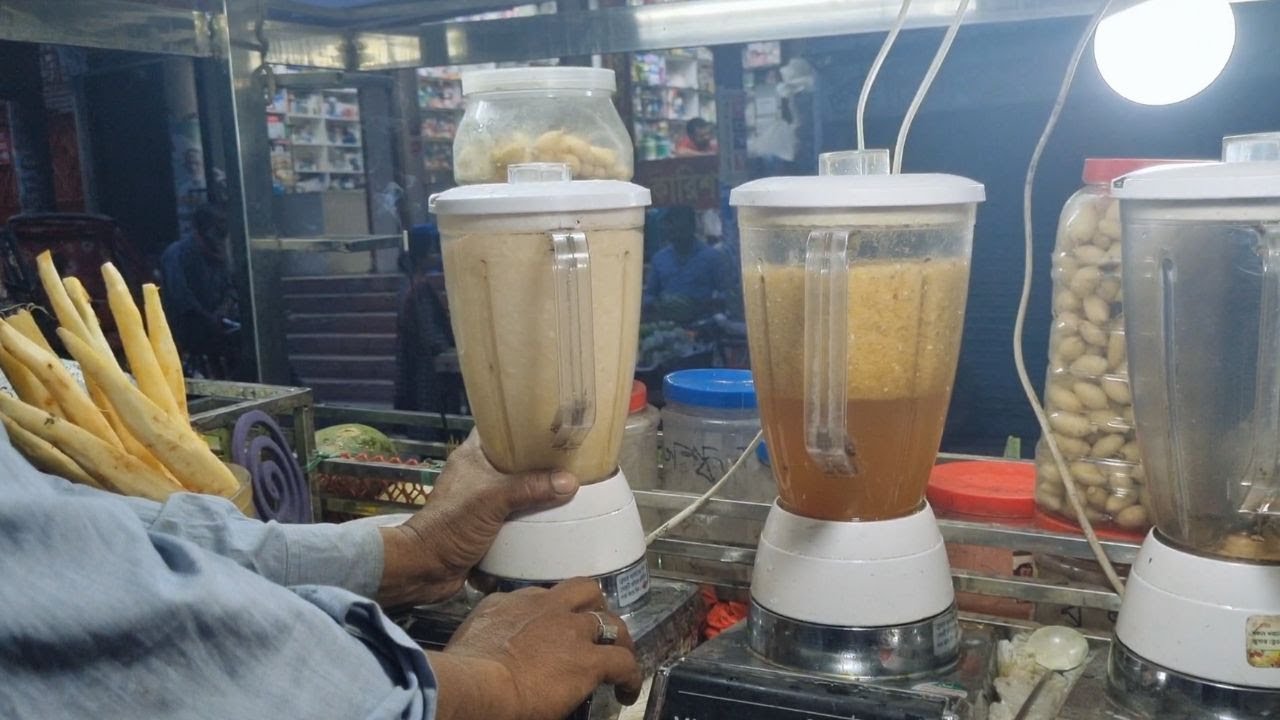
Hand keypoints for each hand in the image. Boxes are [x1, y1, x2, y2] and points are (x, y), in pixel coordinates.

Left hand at [377, 431, 578, 606]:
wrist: (425, 570)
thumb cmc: (452, 524)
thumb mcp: (493, 499)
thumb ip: (531, 488)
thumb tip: (571, 482)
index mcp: (473, 457)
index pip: (499, 429)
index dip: (523, 425)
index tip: (554, 426)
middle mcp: (478, 477)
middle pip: (516, 464)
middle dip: (540, 466)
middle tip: (572, 462)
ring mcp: (483, 505)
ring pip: (518, 495)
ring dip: (538, 500)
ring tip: (571, 493)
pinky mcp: (488, 530)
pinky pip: (516, 522)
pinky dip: (530, 526)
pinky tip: (555, 524)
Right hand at [432, 579, 642, 719]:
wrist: (476, 684)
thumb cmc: (461, 674)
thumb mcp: (470, 643)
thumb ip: (487, 642)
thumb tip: (490, 662)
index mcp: (507, 604)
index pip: (536, 597)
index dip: (549, 613)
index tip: (549, 630)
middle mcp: (542, 607)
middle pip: (581, 591)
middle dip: (593, 606)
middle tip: (596, 628)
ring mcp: (569, 629)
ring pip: (608, 619)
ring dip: (616, 637)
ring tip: (619, 656)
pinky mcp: (587, 658)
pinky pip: (623, 661)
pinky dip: (630, 675)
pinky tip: (627, 690)